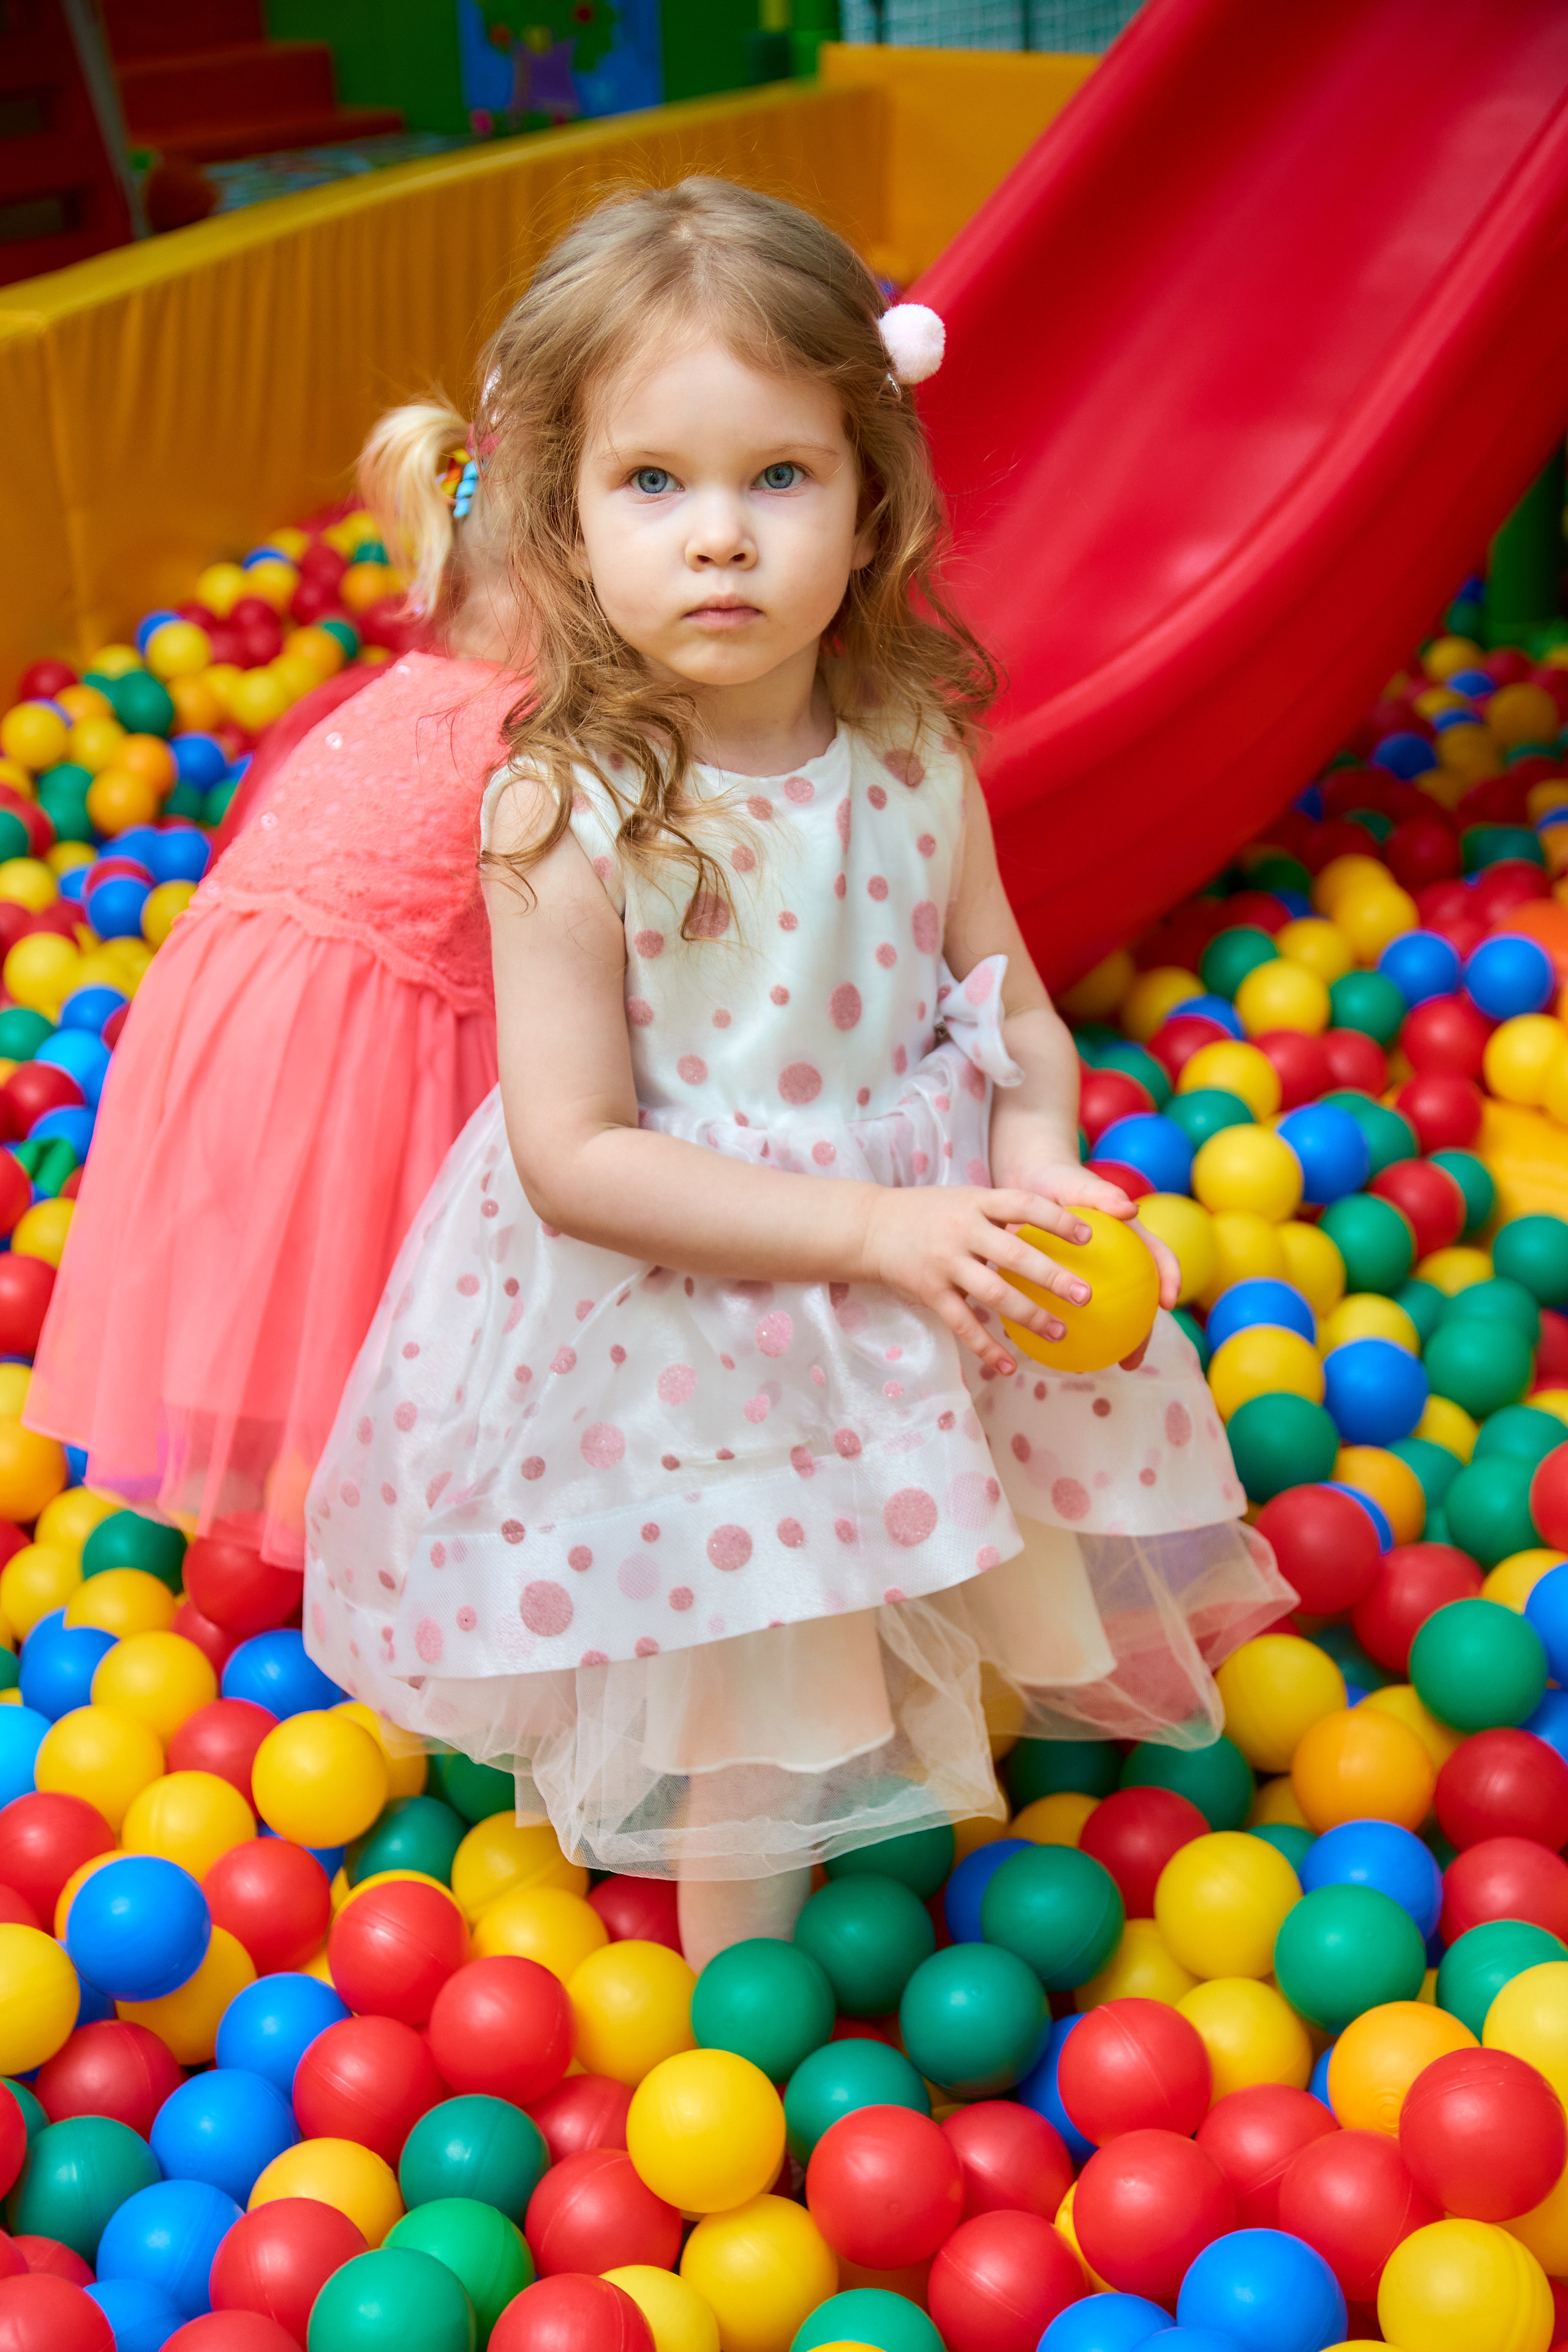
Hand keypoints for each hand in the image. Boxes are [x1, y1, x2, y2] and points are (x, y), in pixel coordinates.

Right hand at [861, 1186, 1095, 1375]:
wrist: (870, 1227)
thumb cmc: (929, 1213)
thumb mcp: (965, 1200)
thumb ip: (1001, 1213)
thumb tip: (1054, 1231)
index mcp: (976, 1202)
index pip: (1024, 1205)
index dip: (1057, 1220)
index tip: (1089, 1236)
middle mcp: (962, 1230)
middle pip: (1014, 1254)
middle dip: (1052, 1276)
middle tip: (1085, 1294)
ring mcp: (945, 1261)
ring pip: (992, 1293)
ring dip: (1028, 1315)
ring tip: (1059, 1332)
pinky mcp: (929, 1290)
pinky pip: (962, 1323)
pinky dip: (986, 1347)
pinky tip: (1009, 1366)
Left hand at [994, 1159, 1181, 1366]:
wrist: (1030, 1182)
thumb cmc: (1059, 1180)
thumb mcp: (1078, 1183)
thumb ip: (1103, 1195)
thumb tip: (1130, 1209)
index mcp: (1130, 1237)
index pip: (1159, 1258)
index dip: (1170, 1280)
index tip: (1167, 1303)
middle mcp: (1118, 1261)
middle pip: (1138, 1301)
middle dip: (1140, 1334)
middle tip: (1132, 1360)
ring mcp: (1094, 1275)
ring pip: (1107, 1313)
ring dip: (1107, 1342)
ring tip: (1096, 1367)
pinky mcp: (1064, 1283)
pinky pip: (1068, 1310)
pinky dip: (1068, 1328)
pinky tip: (1049, 1348)